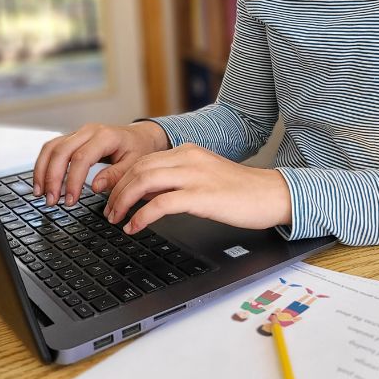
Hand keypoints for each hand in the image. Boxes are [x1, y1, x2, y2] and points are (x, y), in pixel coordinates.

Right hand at [32, 121, 168, 205]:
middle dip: (52, 178)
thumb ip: (116, 175)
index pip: (82, 158)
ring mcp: (78, 133)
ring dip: (42, 171)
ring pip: (52, 147)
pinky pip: (52, 148)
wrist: (139, 136)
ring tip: (41, 194)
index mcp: (105, 136)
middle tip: (51, 201)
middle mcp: (88, 131)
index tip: (70, 200)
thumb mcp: (135, 163)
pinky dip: (43, 165)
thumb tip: (95, 187)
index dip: (73, 180)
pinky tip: (42, 182)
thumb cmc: (138, 149)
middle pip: (61, 151)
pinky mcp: (72, 138)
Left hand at [104, 144, 292, 233]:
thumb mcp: (203, 176)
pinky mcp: (201, 196)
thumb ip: (177, 178)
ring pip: (144, 181)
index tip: (111, 196)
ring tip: (115, 219)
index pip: (143, 160)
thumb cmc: (240, 190)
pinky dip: (141, 216)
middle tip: (108, 211)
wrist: (270, 194)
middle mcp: (187, 157)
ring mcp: (194, 175)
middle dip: (117, 191)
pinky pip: (161, 203)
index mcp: (187, 151)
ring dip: (123, 202)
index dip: (122, 179)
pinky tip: (134, 227)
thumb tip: (148, 194)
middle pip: (138, 169)